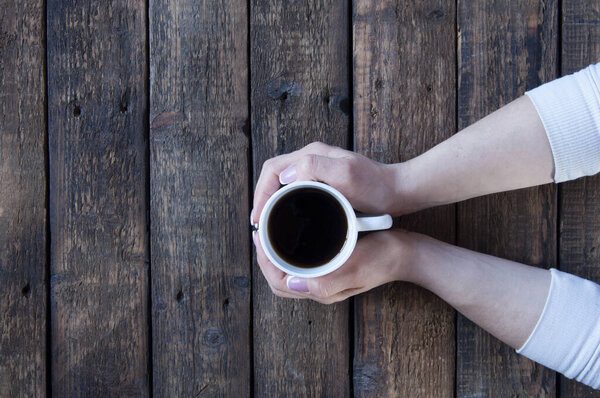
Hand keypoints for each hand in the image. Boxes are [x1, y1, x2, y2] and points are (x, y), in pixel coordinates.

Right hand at [250, 141, 400, 225]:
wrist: (398, 191)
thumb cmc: (375, 186)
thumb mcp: (346, 175)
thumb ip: (315, 167)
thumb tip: (286, 174)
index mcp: (311, 154)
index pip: (272, 169)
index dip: (260, 192)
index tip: (258, 216)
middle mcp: (311, 158)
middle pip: (274, 176)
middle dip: (261, 198)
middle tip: (258, 223)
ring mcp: (318, 170)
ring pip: (282, 183)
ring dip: (271, 201)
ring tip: (267, 223)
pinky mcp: (324, 182)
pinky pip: (295, 190)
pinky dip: (284, 203)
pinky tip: (287, 219)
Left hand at [252, 229, 414, 303]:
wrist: (407, 253)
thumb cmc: (383, 258)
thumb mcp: (356, 266)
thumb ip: (326, 280)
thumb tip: (292, 284)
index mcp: (323, 290)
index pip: (280, 283)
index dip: (264, 262)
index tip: (259, 238)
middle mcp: (321, 287)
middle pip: (280, 278)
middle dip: (265, 258)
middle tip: (260, 232)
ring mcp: (326, 277)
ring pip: (289, 271)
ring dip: (276, 254)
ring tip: (270, 231)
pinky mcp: (332, 266)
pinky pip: (302, 263)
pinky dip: (290, 250)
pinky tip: (292, 234)